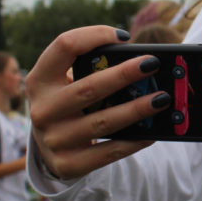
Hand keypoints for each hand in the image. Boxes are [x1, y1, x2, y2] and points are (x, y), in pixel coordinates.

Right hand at [26, 25, 169, 179]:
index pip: (64, 46)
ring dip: (136, 109)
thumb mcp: (66, 84)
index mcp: (40, 80)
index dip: (94, 35)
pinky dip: (133, 141)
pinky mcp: (68, 164)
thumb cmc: (69, 104)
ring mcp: (54, 140)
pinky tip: (152, 132)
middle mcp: (43, 110)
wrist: (49, 149)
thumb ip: (90, 69)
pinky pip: (108, 152)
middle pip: (88, 88)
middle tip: (152, 64)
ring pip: (103, 122)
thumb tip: (140, 62)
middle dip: (124, 74)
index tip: (124, 36)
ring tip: (162, 99)